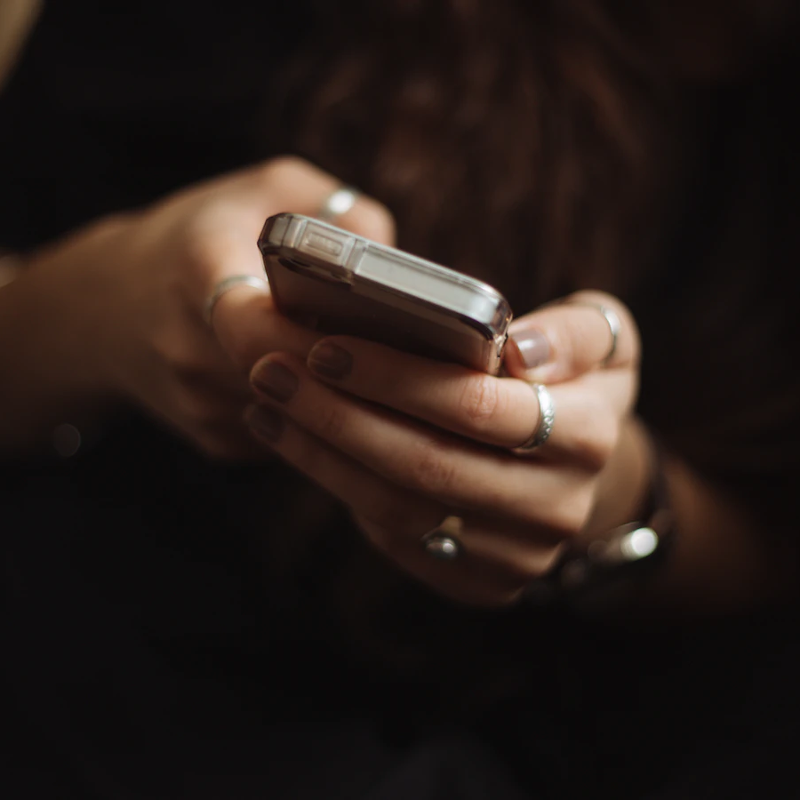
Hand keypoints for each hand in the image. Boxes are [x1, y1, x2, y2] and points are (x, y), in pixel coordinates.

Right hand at [20, 157, 393, 458]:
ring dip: (340, 398)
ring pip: (297, 416)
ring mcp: (199, 405)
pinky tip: (331, 385)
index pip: (261, 326)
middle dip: (350, 371)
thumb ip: (337, 211)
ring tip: (379, 369)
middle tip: (406, 356)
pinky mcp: (214, 439)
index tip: (375, 331)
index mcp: (197, 273)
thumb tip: (398, 267)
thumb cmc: (200, 238)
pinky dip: (317, 415)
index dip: (322, 337)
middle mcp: (188, 349)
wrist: (109, 306)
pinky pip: (286, 436)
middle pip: (290, 380)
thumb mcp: (266, 190)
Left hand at [246, 291, 641, 605]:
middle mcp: (557, 508)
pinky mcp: (479, 583)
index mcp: (589, 436)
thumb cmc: (572, 384)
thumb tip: (519, 350)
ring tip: (268, 403)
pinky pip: (396, 538)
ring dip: (320, 454)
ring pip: (399, 508)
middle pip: (426, 465)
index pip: (477, 407)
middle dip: (337, 416)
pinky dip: (337, 487)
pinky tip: (297, 442)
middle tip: (272, 372)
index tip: (325, 347)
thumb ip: (574, 333)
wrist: (576, 470)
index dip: (395, 378)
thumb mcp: (602, 339)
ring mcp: (517, 557)